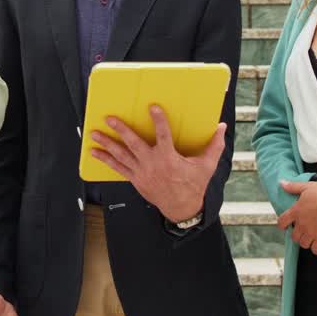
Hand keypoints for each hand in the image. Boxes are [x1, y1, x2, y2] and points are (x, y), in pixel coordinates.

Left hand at [89, 105, 226, 223]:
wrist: (181, 208)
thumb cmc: (194, 185)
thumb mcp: (207, 166)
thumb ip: (214, 145)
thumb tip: (222, 127)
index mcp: (170, 158)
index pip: (163, 135)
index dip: (158, 120)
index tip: (152, 107)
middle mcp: (152, 164)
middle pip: (134, 143)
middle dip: (121, 130)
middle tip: (110, 118)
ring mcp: (142, 172)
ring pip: (122, 155)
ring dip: (107, 143)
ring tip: (94, 133)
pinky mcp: (135, 179)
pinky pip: (118, 168)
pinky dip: (105, 160)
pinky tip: (94, 152)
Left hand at [277, 180, 316, 254]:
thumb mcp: (308, 187)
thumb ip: (293, 187)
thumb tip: (281, 183)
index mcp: (296, 211)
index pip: (282, 221)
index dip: (282, 225)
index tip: (285, 226)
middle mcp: (301, 224)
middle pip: (294, 236)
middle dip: (297, 234)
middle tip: (302, 232)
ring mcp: (311, 233)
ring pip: (303, 244)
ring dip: (306, 241)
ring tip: (311, 238)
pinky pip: (315, 249)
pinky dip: (316, 248)